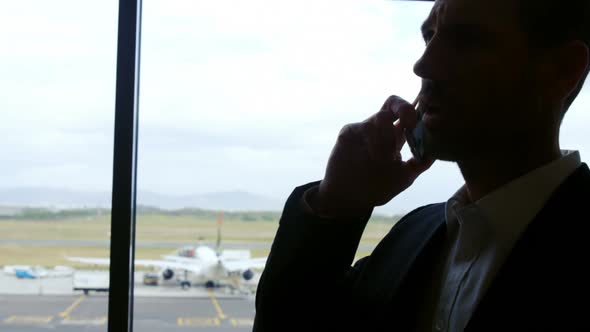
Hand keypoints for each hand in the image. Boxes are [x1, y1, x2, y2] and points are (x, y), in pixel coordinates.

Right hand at [311, 95, 433, 217]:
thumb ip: (419, 163)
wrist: (348, 198)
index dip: (418, 112)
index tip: (425, 125)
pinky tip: (374, 158)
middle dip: (405, 109)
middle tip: (410, 123)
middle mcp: (379, 128)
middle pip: (394, 103)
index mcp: (395, 135)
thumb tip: (436, 150)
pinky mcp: (349, 132)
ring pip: (381, 117)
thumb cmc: (376, 187)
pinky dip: (375, 142)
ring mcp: (363, 128)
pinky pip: (365, 128)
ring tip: (388, 158)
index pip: (408, 114)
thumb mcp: (404, 177)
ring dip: (389, 137)